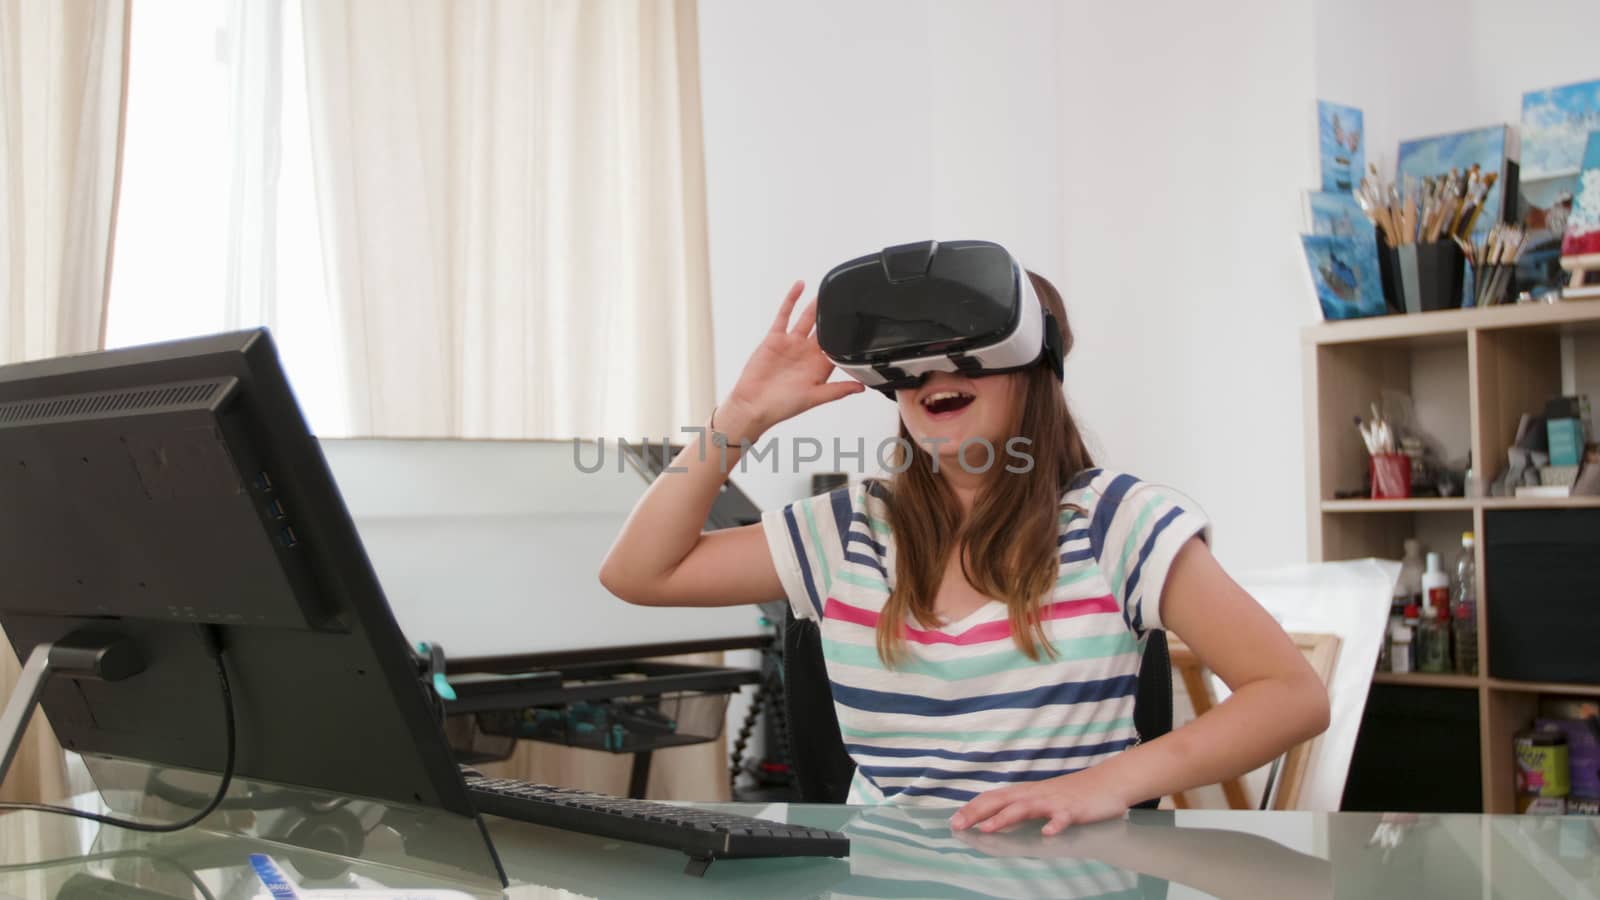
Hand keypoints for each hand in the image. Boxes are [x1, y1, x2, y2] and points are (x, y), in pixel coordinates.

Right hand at [717, 281, 863, 440]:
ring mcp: (791, 343)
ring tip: (827, 290)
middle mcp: (806, 353)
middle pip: (824, 329)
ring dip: (816, 305)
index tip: (860, 321)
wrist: (753, 405)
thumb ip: (838, 390)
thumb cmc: (781, 406)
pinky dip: (791, 300)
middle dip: (834, 316)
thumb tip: (861, 386)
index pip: (837, 346)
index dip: (848, 334)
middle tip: (847, 300)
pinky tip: (800, 287)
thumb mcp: (815, 398)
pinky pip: (785, 315)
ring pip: (807, 319)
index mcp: (818, 366)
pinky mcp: (775, 338)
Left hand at [948, 768, 1131, 834]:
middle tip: (958, 825)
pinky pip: (1063, 818)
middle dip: (978, 812)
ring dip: (1006, 817)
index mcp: (1026, 793)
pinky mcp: (1075, 810)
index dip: (973, 808)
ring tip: (988, 828)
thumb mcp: (1041, 798)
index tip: (953, 820)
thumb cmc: (1072, 793)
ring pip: (1026, 807)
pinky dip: (1055, 825)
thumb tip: (994, 817)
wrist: (1107, 782)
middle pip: (1002, 800)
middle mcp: (1036, 794)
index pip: (994, 798)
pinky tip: (1047, 833)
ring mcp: (1055, 801)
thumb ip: (1020, 807)